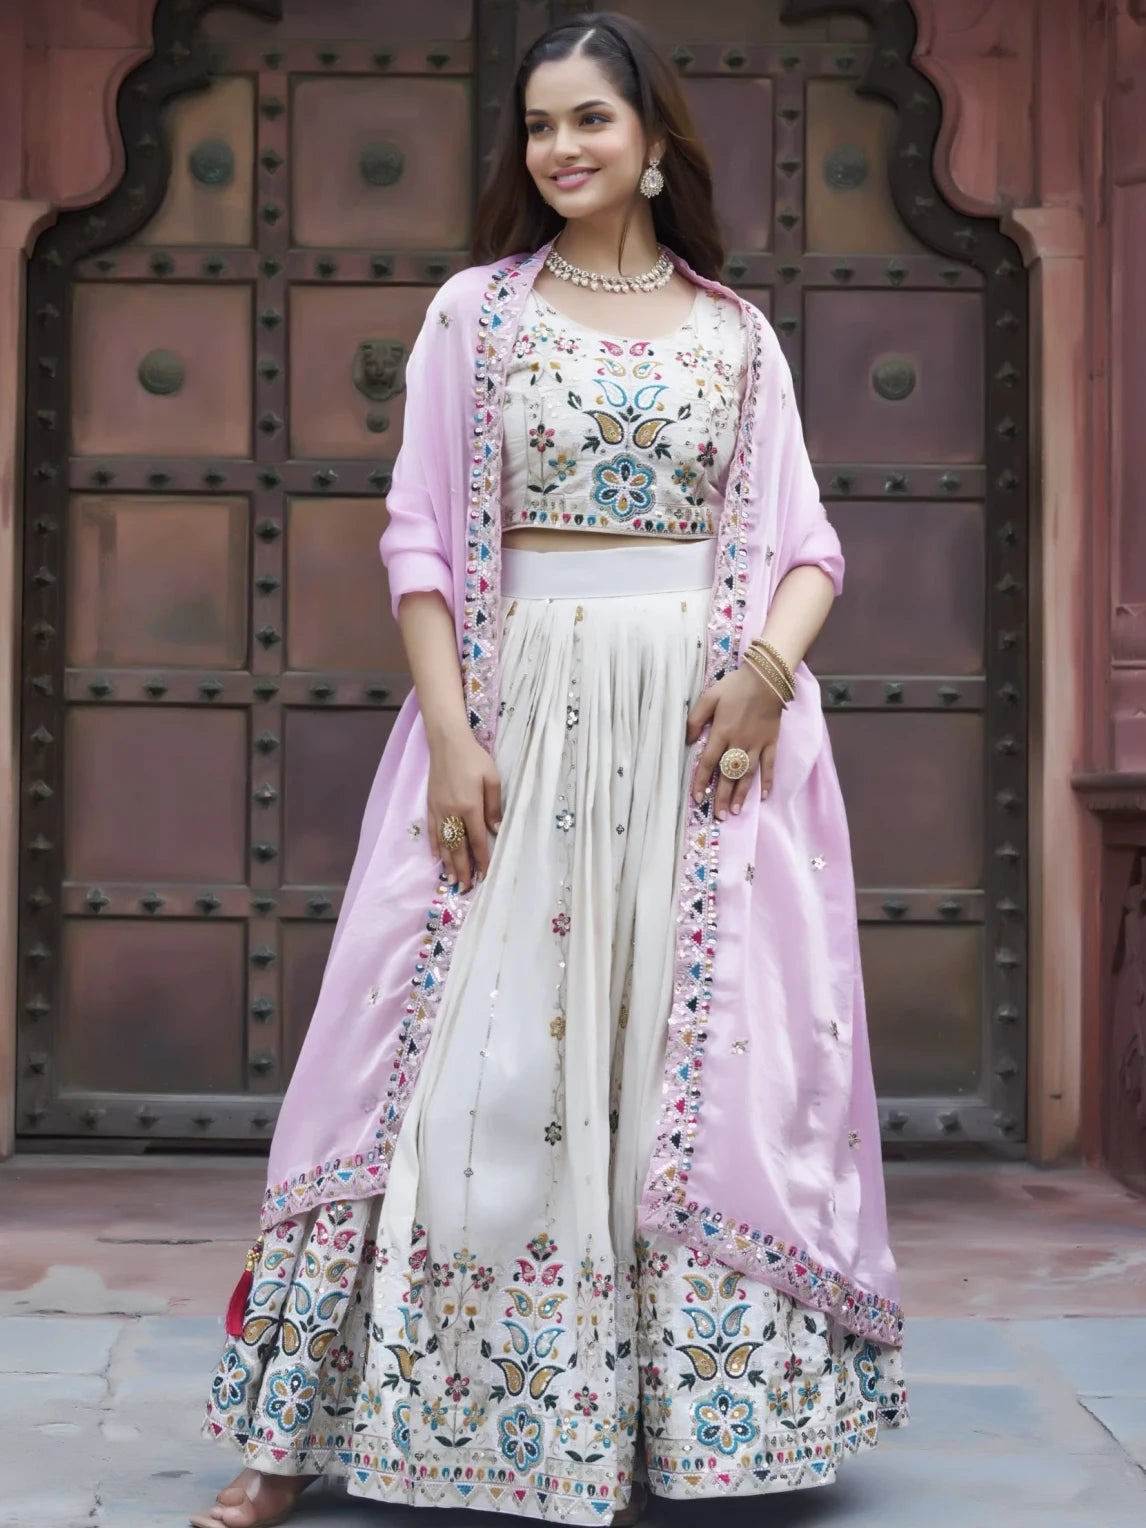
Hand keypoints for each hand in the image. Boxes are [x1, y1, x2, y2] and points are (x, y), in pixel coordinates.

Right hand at [427, 730, 501, 891]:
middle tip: (467, 888)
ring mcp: (438, 810)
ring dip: (448, 863)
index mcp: (470, 807)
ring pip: (443, 843)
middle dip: (463, 869)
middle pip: (458, 847)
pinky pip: (431, 830)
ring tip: (453, 880)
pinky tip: (435, 857)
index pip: (477, 840)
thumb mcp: (492, 778)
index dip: (482, 860)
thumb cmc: (474, 758)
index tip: (485, 876)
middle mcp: (452, 812)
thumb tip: (496, 830)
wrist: (447, 742)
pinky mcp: (430, 805)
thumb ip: (494, 806)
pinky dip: (433, 846)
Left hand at [686, 666, 783, 819]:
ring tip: (734, 811)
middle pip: (727, 775)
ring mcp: (756, 744)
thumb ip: (695, 719)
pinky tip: (763, 796)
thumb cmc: (735, 686)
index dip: (701, 781)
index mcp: (721, 733)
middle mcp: (738, 743)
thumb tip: (687, 740)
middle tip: (718, 816)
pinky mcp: (771, 742)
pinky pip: (769, 765)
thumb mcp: (709, 697)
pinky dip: (767, 781)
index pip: (708, 763)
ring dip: (740, 794)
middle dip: (721, 797)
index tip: (697, 797)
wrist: (766, 678)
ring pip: (747, 775)